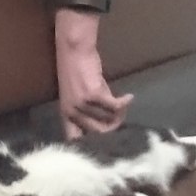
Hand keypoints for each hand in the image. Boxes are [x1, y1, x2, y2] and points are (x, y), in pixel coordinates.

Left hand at [55, 7, 132, 139]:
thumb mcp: (79, 95)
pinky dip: (125, 103)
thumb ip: (90, 110)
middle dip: (114, 127)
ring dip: (121, 113)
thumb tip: (110, 122)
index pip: (74, 141)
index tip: (105, 140)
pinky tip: (129, 97)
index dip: (91, 144)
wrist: (74, 50)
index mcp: (66, 115)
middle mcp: (72, 113)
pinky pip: (115, 106)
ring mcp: (82, 105)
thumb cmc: (76, 70)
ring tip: (125, 105)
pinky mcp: (93, 95)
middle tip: (122, 117)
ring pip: (108, 120)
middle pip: (99, 133)